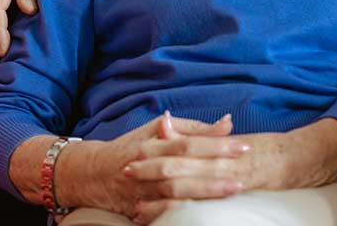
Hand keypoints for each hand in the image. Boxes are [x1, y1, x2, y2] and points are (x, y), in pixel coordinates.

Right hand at [60, 113, 248, 223]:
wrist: (93, 173)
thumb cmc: (132, 147)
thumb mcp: (157, 130)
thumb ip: (193, 129)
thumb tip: (226, 124)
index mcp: (154, 143)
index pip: (188, 143)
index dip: (215, 144)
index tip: (242, 146)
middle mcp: (147, 164)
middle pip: (184, 167)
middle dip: (215, 170)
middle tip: (243, 171)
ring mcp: (141, 189)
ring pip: (175, 191)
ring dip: (204, 192)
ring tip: (231, 191)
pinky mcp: (137, 208)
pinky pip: (160, 212)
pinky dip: (178, 211)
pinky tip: (200, 212)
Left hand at [125, 118, 336, 201]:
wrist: (303, 159)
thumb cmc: (266, 150)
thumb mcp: (231, 139)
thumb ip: (201, 135)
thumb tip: (168, 122)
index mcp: (220, 145)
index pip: (182, 145)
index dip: (156, 150)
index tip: (131, 153)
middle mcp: (223, 160)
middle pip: (180, 165)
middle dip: (150, 170)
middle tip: (125, 173)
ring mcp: (231, 180)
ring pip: (190, 190)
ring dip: (161, 199)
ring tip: (137, 207)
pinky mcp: (238, 197)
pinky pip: (207, 207)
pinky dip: (183, 213)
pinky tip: (167, 220)